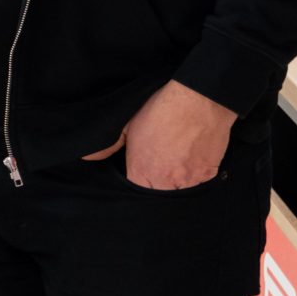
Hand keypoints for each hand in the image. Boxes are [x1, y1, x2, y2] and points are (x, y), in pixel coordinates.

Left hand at [83, 79, 236, 188]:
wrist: (197, 100)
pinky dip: (194, 175)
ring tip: (174, 162)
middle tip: (158, 166)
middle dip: (157, 185)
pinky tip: (189, 158)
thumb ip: (109, 146)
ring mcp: (191, 180)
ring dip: (176, 182)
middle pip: (159, 195)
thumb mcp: (126, 124)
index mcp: (144, 171)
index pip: (137, 191)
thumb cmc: (160, 110)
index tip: (139, 172)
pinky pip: (199, 183)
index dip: (137, 182)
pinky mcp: (209, 174)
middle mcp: (168, 181)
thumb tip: (87, 157)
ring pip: (181, 192)